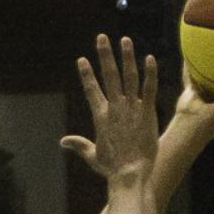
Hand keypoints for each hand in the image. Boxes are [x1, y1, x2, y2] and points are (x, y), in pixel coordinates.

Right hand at [60, 35, 158, 182]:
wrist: (129, 175)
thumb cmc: (112, 169)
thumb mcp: (92, 155)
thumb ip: (78, 144)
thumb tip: (62, 142)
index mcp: (101, 116)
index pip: (91, 90)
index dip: (86, 74)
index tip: (82, 60)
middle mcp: (115, 108)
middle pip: (109, 76)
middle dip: (105, 55)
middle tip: (102, 37)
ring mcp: (131, 109)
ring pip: (129, 77)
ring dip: (126, 57)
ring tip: (125, 40)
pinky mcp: (147, 113)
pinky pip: (149, 89)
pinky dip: (150, 73)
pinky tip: (150, 58)